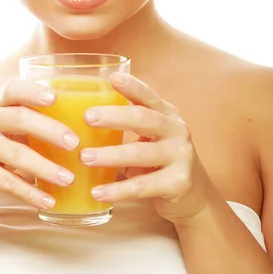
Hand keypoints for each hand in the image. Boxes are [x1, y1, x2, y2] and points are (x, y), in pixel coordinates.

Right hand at [0, 79, 78, 209]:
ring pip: (15, 154)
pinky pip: (7, 182)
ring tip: (69, 179)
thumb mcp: (15, 124)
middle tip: (75, 143)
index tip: (55, 97)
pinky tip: (49, 201)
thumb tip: (91, 121)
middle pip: (18, 118)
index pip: (13, 88)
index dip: (33, 91)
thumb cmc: (5, 140)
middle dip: (49, 130)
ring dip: (45, 168)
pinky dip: (30, 193)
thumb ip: (40, 117)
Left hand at [80, 72, 213, 225]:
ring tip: (84, 157)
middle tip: (87, 117)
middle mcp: (176, 130)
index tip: (112, 78)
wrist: (194, 196)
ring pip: (140, 153)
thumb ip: (128, 124)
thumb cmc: (161, 159)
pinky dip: (117, 190)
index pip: (148, 95)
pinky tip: (97, 191)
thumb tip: (79, 114)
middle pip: (143, 118)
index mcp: (167, 114)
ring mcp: (180, 156)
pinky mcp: (178, 183)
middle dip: (114, 117)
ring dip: (109, 155)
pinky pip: (142, 186)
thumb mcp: (151, 136)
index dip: (131, 86)